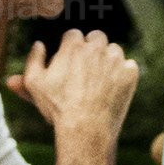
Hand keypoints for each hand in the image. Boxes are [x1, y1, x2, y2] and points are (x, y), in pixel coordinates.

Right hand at [8, 30, 140, 154]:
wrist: (85, 129)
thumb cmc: (58, 107)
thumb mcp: (34, 84)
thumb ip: (33, 60)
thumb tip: (38, 44)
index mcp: (73, 45)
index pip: (74, 35)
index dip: (70, 48)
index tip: (70, 61)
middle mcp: (96, 48)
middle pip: (96, 37)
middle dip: (92, 48)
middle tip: (86, 68)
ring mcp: (115, 60)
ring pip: (114, 51)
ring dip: (108, 60)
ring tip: (100, 80)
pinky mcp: (130, 74)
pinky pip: (129, 66)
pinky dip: (123, 74)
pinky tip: (113, 87)